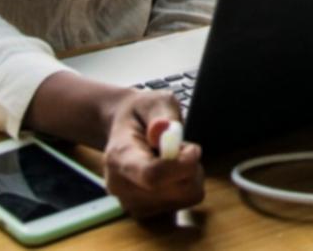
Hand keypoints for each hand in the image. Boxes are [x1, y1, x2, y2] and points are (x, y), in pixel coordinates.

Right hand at [102, 90, 203, 217]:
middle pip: (175, 190)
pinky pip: (184, 203)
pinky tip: (173, 173)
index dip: (181, 164)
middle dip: (190, 166)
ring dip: (190, 176)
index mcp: (120, 156)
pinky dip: (187, 186)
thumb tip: (163, 131)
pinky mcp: (146, 212)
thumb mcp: (154, 100)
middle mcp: (121, 186)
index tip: (192, 147)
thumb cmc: (140, 114)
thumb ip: (161, 114)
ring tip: (175, 158)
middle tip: (182, 147)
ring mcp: (132, 204)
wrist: (123, 131)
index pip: (152, 175)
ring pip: (185, 197)